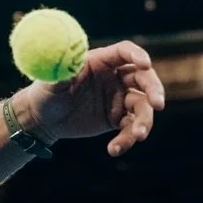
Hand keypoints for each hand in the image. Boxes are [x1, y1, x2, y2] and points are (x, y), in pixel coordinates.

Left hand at [21, 41, 164, 155]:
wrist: (43, 119)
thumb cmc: (45, 93)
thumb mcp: (50, 83)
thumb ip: (61, 72)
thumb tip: (65, 60)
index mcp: (100, 61)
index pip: (125, 52)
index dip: (137, 55)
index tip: (146, 64)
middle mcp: (115, 77)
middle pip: (144, 78)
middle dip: (154, 89)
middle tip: (158, 104)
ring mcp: (119, 98)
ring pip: (143, 107)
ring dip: (144, 122)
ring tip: (137, 136)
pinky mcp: (118, 118)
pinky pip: (131, 128)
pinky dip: (127, 139)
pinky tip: (114, 150)